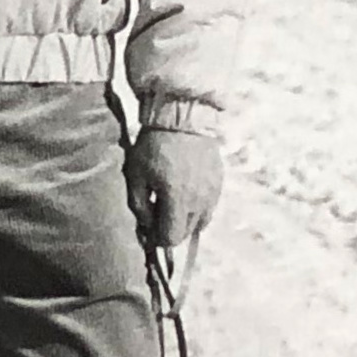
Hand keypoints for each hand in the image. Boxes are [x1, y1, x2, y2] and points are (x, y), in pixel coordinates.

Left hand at [124, 126, 222, 249]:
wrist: (183, 119)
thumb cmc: (155, 145)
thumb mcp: (136, 174)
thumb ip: (138, 205)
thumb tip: (146, 224)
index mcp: (178, 199)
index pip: (172, 238)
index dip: (158, 238)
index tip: (149, 228)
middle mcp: (199, 201)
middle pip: (186, 233)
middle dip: (170, 230)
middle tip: (157, 213)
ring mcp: (213, 193)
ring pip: (200, 223)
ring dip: (185, 220)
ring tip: (172, 203)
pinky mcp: (219, 183)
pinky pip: (210, 207)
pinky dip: (197, 208)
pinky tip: (185, 193)